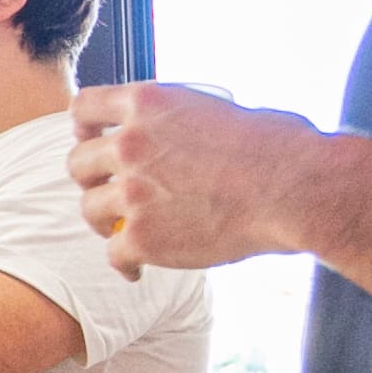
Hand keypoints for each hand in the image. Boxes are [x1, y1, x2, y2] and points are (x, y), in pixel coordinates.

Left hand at [68, 84, 329, 280]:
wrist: (293, 188)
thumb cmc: (277, 145)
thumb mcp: (217, 108)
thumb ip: (179, 122)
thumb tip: (181, 136)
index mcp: (148, 103)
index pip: (84, 107)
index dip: (84, 128)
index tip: (93, 141)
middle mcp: (130, 143)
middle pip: (78, 163)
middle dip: (92, 179)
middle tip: (110, 192)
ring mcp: (132, 191)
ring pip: (90, 209)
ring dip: (105, 221)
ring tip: (124, 230)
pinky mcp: (142, 237)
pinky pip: (114, 254)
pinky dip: (125, 264)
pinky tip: (136, 269)